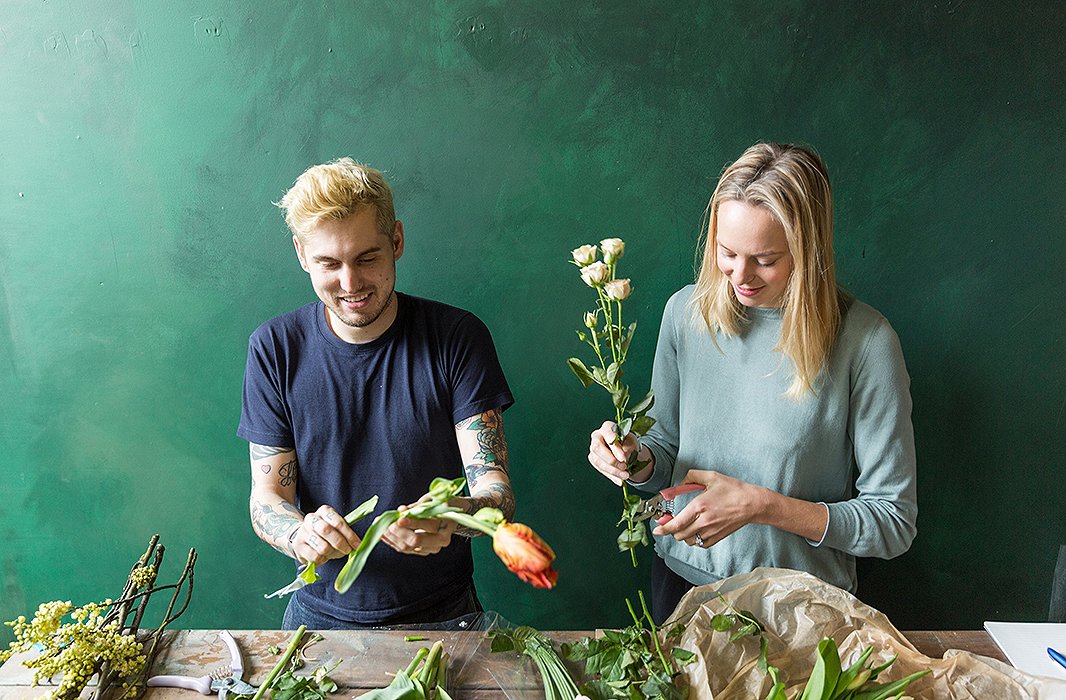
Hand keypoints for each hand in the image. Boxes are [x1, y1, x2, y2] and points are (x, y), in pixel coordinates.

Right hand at [292, 505, 360, 564]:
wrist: (303, 538)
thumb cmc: (325, 534)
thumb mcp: (336, 529)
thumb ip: (346, 535)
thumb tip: (357, 546)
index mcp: (324, 511)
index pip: (338, 522)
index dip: (349, 535)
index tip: (357, 545)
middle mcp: (312, 519)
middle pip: (327, 531)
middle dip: (340, 543)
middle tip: (347, 550)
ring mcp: (303, 532)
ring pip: (322, 547)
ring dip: (331, 553)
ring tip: (332, 552)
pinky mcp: (298, 546)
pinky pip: (315, 557)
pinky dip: (322, 559)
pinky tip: (322, 556)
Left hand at [383, 504, 457, 556]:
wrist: (451, 515)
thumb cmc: (441, 503)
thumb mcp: (432, 500)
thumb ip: (416, 507)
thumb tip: (401, 511)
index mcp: (446, 526)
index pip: (427, 526)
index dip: (412, 523)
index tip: (399, 518)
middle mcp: (440, 541)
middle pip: (415, 541)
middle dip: (398, 532)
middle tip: (387, 523)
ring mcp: (431, 548)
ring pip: (407, 547)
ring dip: (391, 537)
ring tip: (381, 527)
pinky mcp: (422, 551)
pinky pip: (404, 549)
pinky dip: (392, 541)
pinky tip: (383, 534)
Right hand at [587, 421, 641, 485]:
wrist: (626, 451)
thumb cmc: (628, 443)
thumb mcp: (633, 442)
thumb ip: (629, 447)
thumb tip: (623, 455)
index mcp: (607, 427)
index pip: (607, 433)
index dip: (614, 446)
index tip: (623, 458)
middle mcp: (596, 436)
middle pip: (597, 448)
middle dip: (611, 460)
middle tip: (624, 467)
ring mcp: (593, 449)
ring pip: (598, 461)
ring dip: (612, 471)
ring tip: (625, 476)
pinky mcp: (594, 460)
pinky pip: (600, 470)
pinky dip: (611, 476)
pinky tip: (620, 480)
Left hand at [652, 470, 766, 547]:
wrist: (752, 504)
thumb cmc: (733, 489)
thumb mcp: (711, 477)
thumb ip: (691, 477)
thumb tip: (679, 483)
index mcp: (699, 506)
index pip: (676, 524)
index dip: (663, 528)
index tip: (656, 529)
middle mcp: (703, 522)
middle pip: (679, 534)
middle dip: (671, 530)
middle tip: (670, 522)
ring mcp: (711, 532)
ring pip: (688, 541)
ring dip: (682, 535)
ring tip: (685, 525)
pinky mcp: (717, 537)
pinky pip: (700, 544)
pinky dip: (694, 539)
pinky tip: (696, 530)